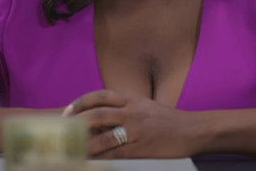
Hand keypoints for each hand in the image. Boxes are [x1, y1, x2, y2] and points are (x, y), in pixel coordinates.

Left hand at [63, 89, 200, 158]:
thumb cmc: (168, 120)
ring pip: (104, 136)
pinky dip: (101, 157)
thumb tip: (101, 117)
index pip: (100, 96)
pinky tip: (90, 160)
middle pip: (97, 114)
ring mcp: (136, 130)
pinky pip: (115, 153)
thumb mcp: (145, 106)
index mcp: (132, 99)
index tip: (67, 110)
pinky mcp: (141, 148)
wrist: (192, 130)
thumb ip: (125, 109)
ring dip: (84, 143)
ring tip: (70, 148)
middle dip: (77, 122)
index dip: (81, 102)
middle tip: (62, 130)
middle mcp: (132, 112)